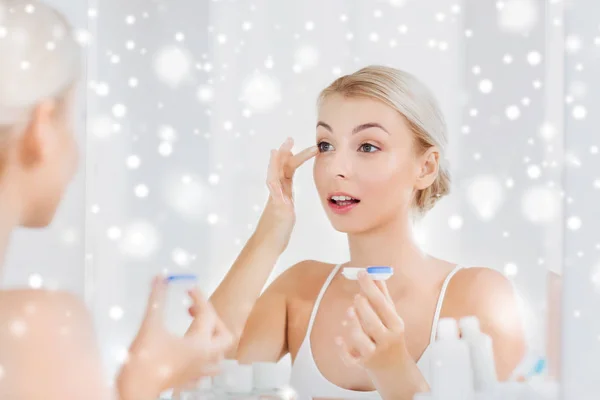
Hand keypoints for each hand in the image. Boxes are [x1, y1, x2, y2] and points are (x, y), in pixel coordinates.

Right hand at [117, 275, 231, 399]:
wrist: (134, 392)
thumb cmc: (143, 363)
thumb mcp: (150, 325)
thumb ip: (157, 299)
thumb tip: (160, 279)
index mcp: (201, 344)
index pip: (207, 314)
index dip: (199, 297)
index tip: (189, 289)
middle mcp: (204, 359)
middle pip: (224, 337)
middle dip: (213, 320)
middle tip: (195, 311)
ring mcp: (197, 373)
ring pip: (217, 356)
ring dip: (211, 340)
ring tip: (195, 329)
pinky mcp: (186, 382)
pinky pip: (203, 371)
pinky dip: (201, 359)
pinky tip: (189, 353)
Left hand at [254, 137, 317, 253]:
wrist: (268, 245)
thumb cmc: (275, 232)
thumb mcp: (279, 213)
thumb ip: (278, 198)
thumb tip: (275, 182)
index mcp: (277, 191)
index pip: (280, 169)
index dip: (283, 156)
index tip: (289, 144)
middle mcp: (277, 191)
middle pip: (282, 167)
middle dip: (287, 153)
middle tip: (291, 139)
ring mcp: (280, 196)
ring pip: (283, 173)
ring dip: (287, 160)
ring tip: (292, 149)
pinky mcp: (283, 202)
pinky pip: (286, 183)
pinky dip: (288, 174)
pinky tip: (291, 173)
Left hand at [335, 271, 407, 372]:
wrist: (395, 369)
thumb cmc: (391, 336)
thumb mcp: (392, 317)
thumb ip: (383, 296)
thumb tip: (376, 275)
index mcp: (395, 325)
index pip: (382, 304)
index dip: (370, 287)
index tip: (361, 273)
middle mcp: (386, 339)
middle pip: (372, 322)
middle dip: (363, 308)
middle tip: (356, 297)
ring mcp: (374, 353)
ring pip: (360, 339)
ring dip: (353, 325)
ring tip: (349, 312)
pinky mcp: (363, 363)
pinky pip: (350, 358)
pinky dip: (342, 349)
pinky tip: (338, 338)